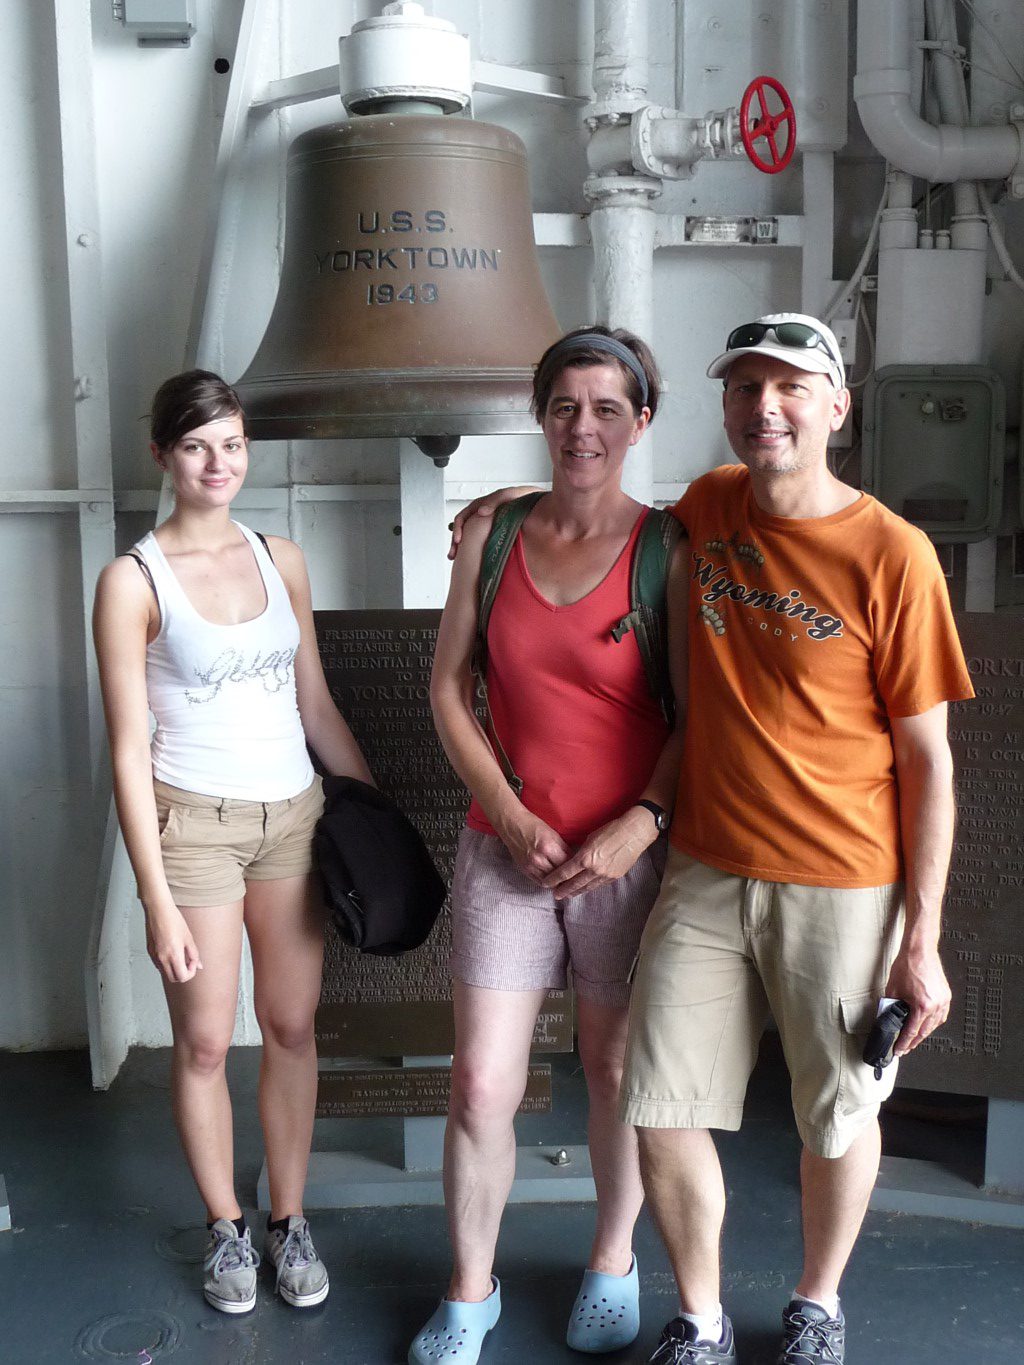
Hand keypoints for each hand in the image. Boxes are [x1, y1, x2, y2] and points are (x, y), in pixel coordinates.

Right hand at [145, 905, 202, 983]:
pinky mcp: (150, 952)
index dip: (191, 972)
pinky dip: (167, 964)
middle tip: (188, 962)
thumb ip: (194, 954)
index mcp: (174, 954)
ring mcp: (154, 956)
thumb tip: (199, 966)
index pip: (183, 977)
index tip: (193, 962)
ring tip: (180, 956)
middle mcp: (162, 958)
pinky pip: (159, 965)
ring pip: (165, 973)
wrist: (158, 910)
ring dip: (174, 969)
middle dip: (183, 974)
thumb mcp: (188, 937)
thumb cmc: (174, 920)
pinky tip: (172, 952)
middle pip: (174, 978)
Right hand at [448, 486, 540, 558]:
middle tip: (453, 555)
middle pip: (461, 529)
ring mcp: (485, 523)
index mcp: (479, 505)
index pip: (462, 518)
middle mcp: (479, 514)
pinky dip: (473, 548)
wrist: (532, 502)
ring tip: (457, 559)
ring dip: (461, 547)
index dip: (458, 529)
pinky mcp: (492, 530)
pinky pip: (478, 539)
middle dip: (455, 542)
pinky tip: (474, 558)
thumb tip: (481, 512)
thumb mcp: (506, 496)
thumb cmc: (520, 498)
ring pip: (468, 536)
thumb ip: (494, 502)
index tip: (458, 541)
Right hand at [499, 809, 572, 884]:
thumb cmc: (533, 825)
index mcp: (549, 847)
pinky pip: (538, 881)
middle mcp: (540, 859)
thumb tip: (572, 859)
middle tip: (573, 877)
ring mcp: (531, 865)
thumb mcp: (552, 833)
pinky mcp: (524, 869)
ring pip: (549, 881)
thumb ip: (563, 848)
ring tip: (563, 881)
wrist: (512, 824)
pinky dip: (546, 882)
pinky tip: (551, 880)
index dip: (574, 866)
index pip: (567, 864)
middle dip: (567, 876)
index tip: (578, 868)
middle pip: (559, 874)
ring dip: (556, 881)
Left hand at [541, 808, 655, 898]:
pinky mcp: (614, 877)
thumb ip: (581, 852)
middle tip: (555, 895)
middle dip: (563, 890)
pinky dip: (589, 888)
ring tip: (568, 895)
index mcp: (585, 858)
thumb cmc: (610, 830)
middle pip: (574, 884)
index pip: (565, 873)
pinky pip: (598, 885)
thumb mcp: (590, 838)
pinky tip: (585, 889)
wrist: (633, 834)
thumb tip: (574, 860)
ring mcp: (605, 875)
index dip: (554, 879)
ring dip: (576, 892)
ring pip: (586, 887)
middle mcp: (593, 869)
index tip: (546, 883)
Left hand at [884, 940, 950, 1054]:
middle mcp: (936, 1005)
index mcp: (923, 1005)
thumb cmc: (907, 964)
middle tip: (905, 1047)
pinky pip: (941, 1015)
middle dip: (913, 1042)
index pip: (912, 1031)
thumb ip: (891, 1006)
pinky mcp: (946, 995)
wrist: (920, 949)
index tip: (899, 1050)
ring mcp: (943, 1000)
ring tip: (913, 1038)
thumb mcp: (893, 989)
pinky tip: (926, 1024)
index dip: (904, 1043)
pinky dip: (933, 1022)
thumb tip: (888, 1017)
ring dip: (923, 1033)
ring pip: (934, 1025)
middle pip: (924, 1031)